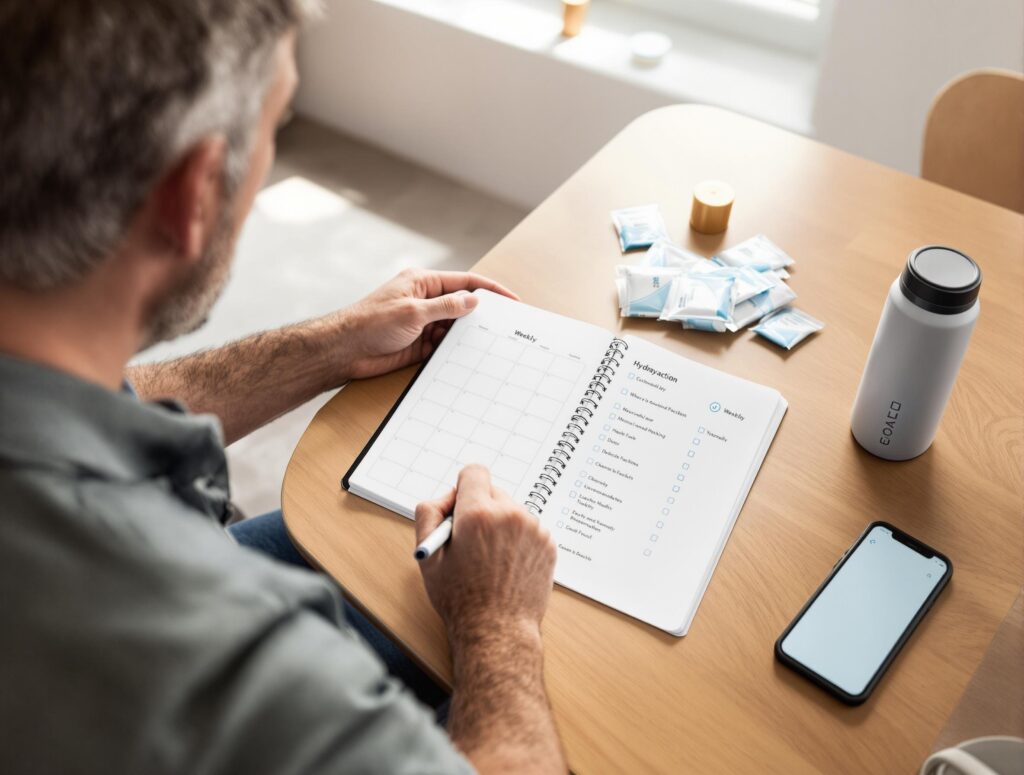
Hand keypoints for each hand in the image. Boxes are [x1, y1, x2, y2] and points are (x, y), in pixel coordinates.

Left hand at [329, 269, 516, 381]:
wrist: (344, 350)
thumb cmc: (370, 322)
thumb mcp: (413, 312)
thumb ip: (446, 307)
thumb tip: (473, 302)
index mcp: (423, 283)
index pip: (464, 282)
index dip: (490, 290)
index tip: (511, 300)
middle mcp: (425, 300)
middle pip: (462, 305)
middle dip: (481, 315)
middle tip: (506, 326)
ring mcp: (423, 323)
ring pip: (455, 328)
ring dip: (468, 336)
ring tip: (489, 345)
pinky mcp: (420, 344)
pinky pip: (445, 346)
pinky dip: (455, 351)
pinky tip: (466, 357)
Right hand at [415, 465, 556, 641]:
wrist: (498, 631)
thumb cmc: (461, 599)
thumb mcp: (428, 557)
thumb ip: (429, 515)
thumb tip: (445, 497)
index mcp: (477, 514)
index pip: (474, 472)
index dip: (462, 488)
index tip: (460, 505)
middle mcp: (510, 515)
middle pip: (492, 491)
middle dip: (480, 508)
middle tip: (470, 539)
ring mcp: (533, 529)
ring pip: (511, 510)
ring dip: (500, 525)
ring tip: (489, 559)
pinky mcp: (548, 543)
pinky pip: (527, 528)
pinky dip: (517, 539)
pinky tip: (507, 565)